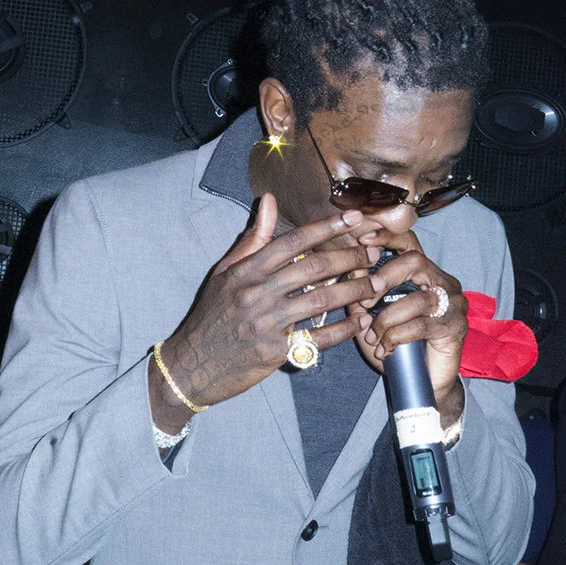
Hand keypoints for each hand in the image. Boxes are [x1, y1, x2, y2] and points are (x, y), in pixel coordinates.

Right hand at [151, 195, 379, 428]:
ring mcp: (265, 322)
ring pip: (320, 299)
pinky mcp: (274, 351)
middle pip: (313, 267)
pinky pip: (318, 338)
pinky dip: (343, 329)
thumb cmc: (211, 316)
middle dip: (349, 258)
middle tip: (372, 254)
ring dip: (353, 290)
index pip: (292, 241)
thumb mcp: (225, 273)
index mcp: (245, 270)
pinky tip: (359, 321)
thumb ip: (252, 239)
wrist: (191, 365)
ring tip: (374, 284)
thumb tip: (270, 200)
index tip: (354, 220)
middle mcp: (256, 292)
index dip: (326, 227)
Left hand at [348, 227, 467, 410]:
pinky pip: (420, 325)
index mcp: (424, 274)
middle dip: (384, 278)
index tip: (363, 240)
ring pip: (417, 298)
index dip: (387, 236)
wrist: (426, 383)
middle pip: (415, 261)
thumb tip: (347, 275)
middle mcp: (442, 282)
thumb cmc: (398, 347)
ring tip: (373, 335)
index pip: (410, 242)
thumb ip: (360, 298)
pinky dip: (396, 337)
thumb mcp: (371, 320)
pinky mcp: (455, 327)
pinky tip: (385, 349)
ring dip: (387, 318)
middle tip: (364, 301)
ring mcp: (453, 304)